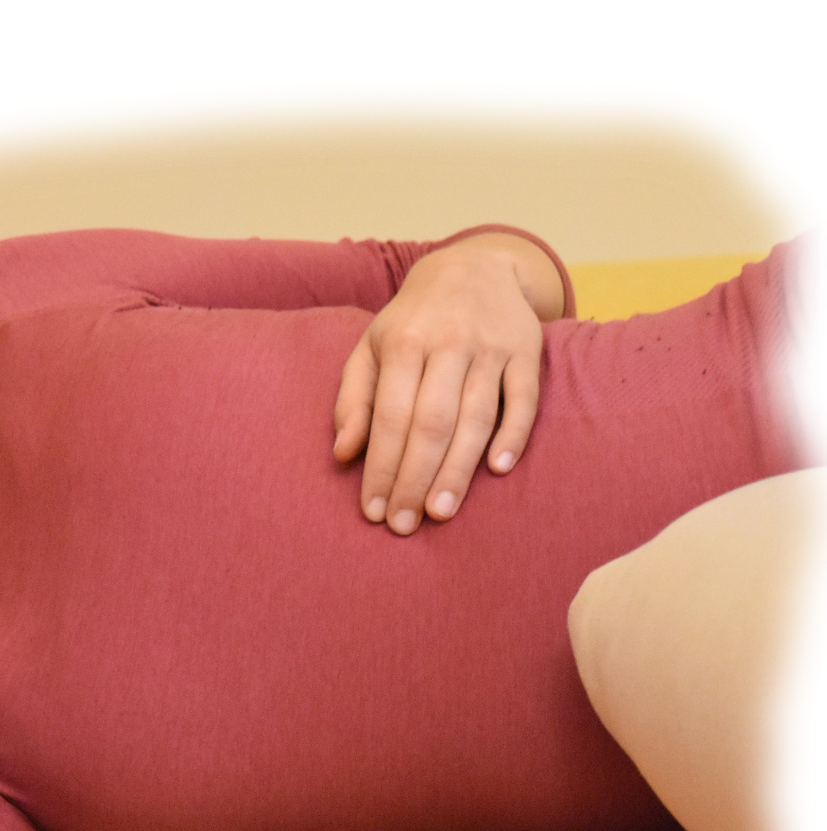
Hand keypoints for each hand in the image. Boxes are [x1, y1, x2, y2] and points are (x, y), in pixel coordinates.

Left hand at [332, 233, 561, 534]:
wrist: (472, 267)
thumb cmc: (412, 321)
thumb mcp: (370, 348)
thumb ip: (353, 400)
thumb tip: (343, 454)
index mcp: (403, 342)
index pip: (391, 418)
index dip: (382, 468)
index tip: (373, 511)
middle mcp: (448, 343)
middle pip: (432, 423)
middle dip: (415, 479)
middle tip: (404, 524)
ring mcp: (491, 347)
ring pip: (476, 417)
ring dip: (458, 469)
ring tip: (439, 513)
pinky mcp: (527, 352)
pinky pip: (523, 400)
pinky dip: (513, 435)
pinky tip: (498, 471)